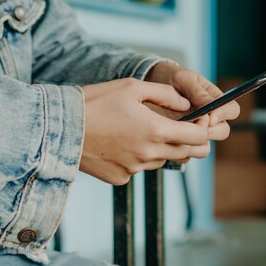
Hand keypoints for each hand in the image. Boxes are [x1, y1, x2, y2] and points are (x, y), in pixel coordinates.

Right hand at [79, 78, 210, 184]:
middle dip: (191, 140)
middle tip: (181, 126)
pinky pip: (139, 168)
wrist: (60, 128)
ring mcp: (135, 169)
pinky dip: (137, 157)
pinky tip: (120, 143)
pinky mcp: (120, 178)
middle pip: (188, 153)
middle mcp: (150, 154)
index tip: (199, 119)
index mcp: (156, 130)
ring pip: (162, 161)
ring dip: (161, 148)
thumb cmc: (95, 102)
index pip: (198, 137)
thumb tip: (186, 104)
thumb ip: (165, 95)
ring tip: (140, 130)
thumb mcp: (132, 87)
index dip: (204, 127)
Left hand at [145, 62, 239, 140]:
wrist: (151, 83)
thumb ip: (198, 92)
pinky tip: (167, 140)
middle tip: (192, 128)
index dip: (224, 115)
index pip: (232, 110)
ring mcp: (197, 131)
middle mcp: (210, 118)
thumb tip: (212, 107)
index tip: (209, 117)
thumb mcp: (183, 79)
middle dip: (210, 131)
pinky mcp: (183, 141)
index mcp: (215, 100)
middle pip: (222, 131)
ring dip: (194, 142)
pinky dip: (180, 149)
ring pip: (206, 145)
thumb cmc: (171, 77)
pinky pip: (188, 152)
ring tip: (177, 133)